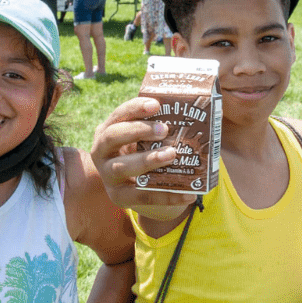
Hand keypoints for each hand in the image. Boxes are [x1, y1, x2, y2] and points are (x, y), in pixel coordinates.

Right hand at [91, 97, 197, 223]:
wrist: (139, 187)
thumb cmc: (145, 152)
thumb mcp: (145, 138)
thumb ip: (160, 125)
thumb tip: (201, 109)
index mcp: (107, 130)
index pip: (118, 115)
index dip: (135, 108)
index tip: (155, 105)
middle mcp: (101, 151)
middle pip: (112, 137)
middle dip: (138, 130)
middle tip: (164, 129)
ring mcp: (108, 176)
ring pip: (123, 167)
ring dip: (147, 160)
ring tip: (172, 154)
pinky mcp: (119, 197)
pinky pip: (142, 197)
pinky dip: (166, 196)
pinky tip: (188, 195)